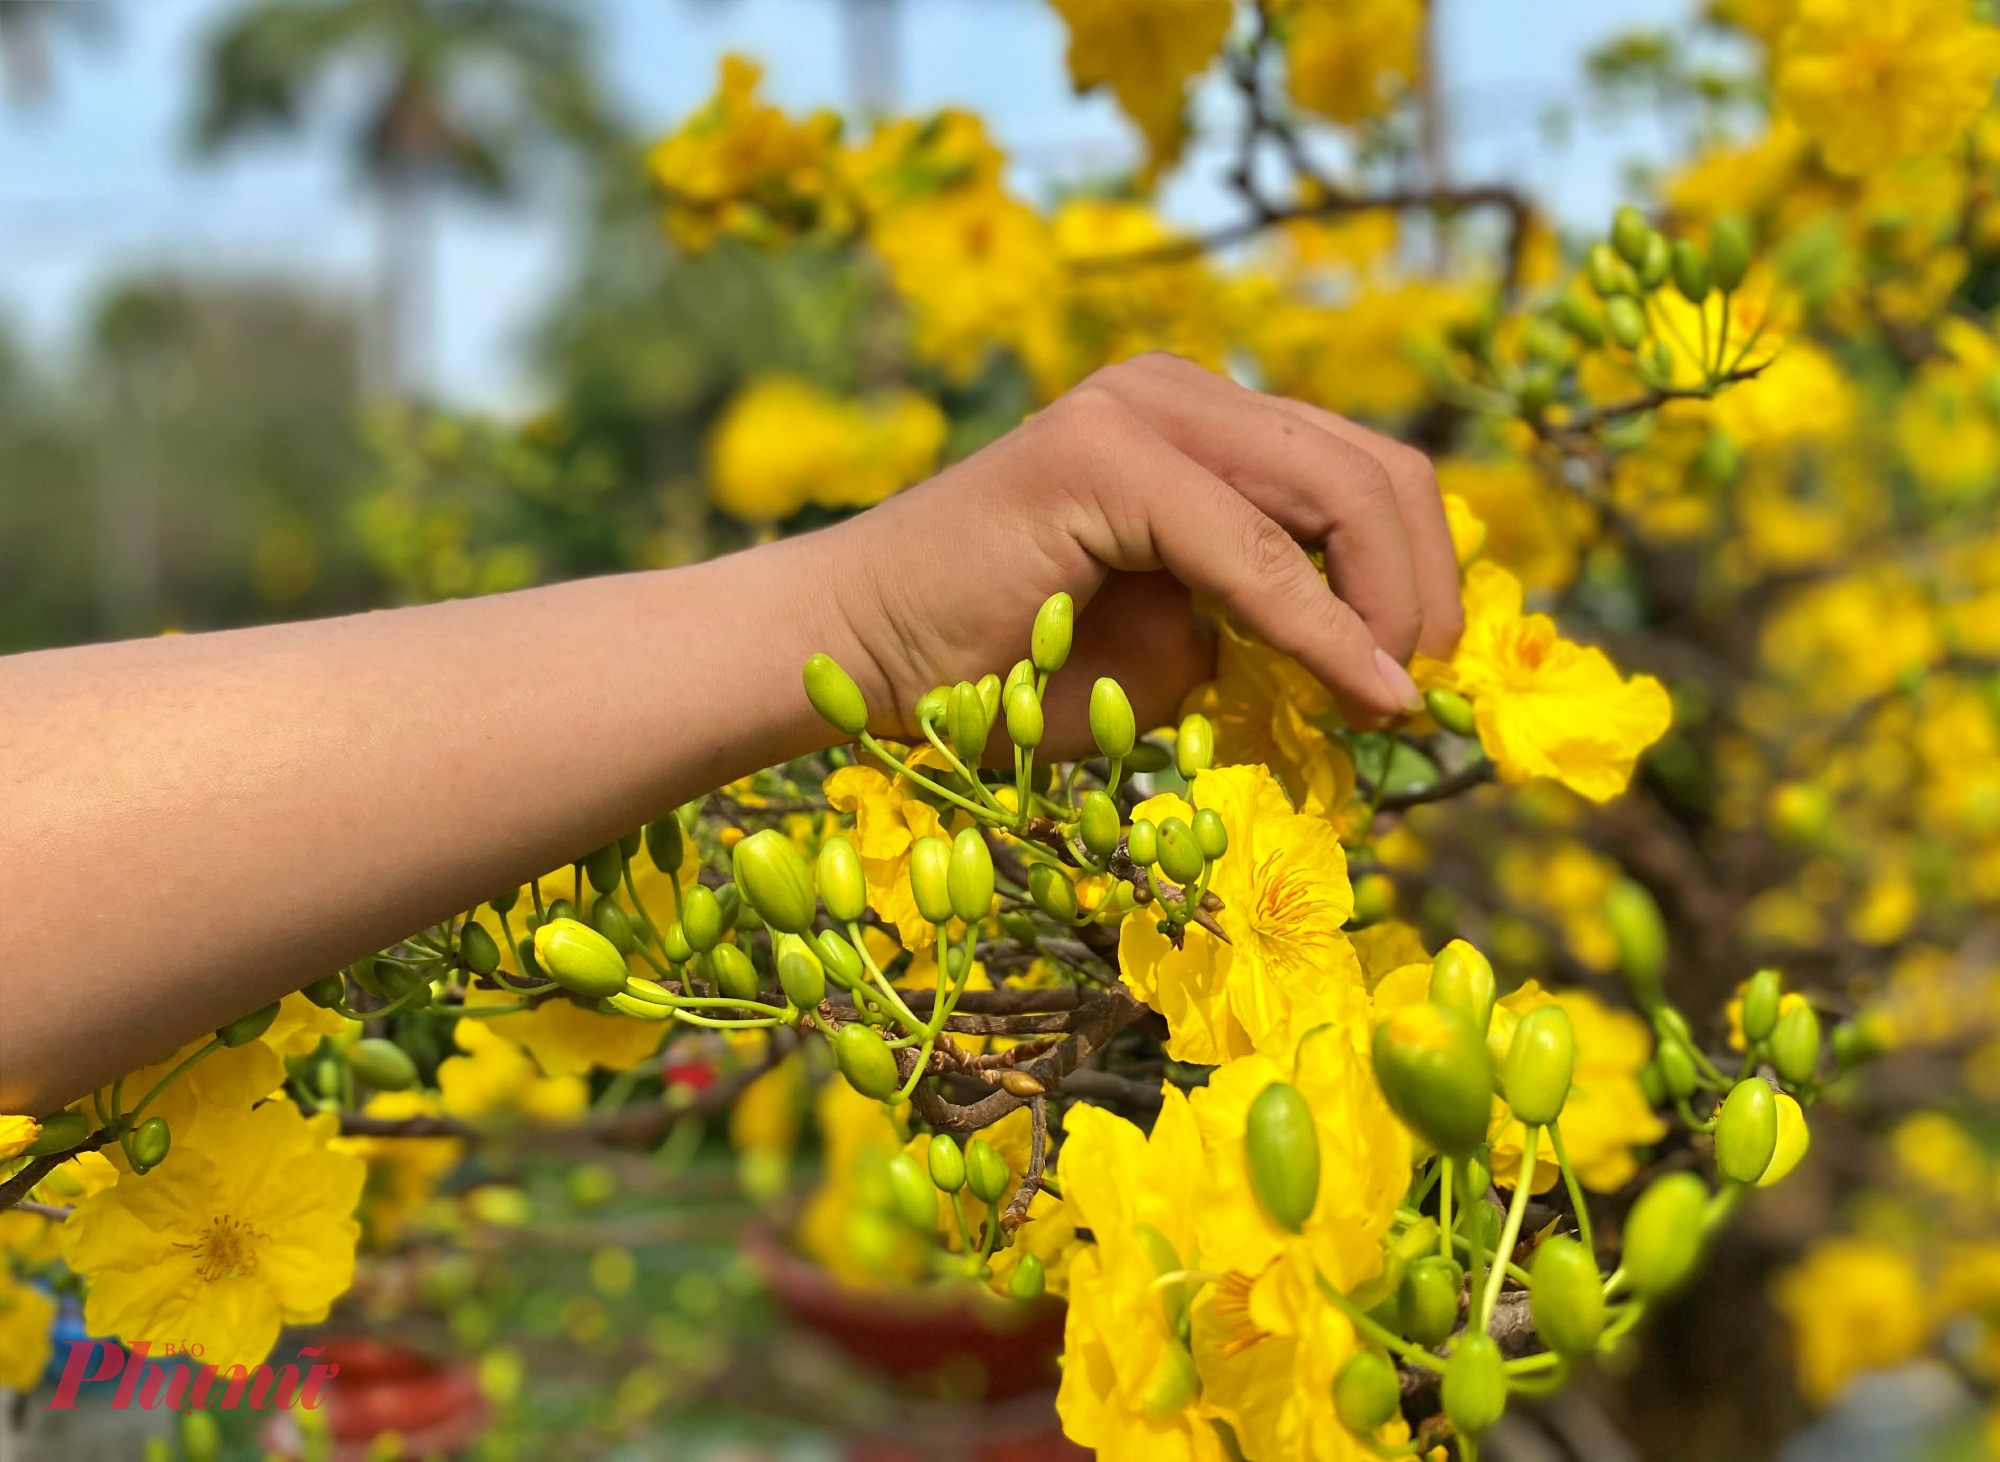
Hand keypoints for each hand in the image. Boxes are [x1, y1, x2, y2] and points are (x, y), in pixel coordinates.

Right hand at [817, 353, 1463, 750]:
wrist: (856, 655)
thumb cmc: (1000, 667)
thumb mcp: (1170, 644)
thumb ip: (1262, 626)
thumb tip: (1374, 662)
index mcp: (1200, 420)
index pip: (1361, 474)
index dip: (1421, 576)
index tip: (1426, 680)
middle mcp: (1181, 389)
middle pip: (1375, 468)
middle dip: (1426, 592)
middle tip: (1423, 696)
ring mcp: (1141, 406)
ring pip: (1338, 490)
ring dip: (1391, 606)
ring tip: (1388, 698)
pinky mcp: (1106, 453)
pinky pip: (1256, 549)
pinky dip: (1324, 629)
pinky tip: (1358, 690)